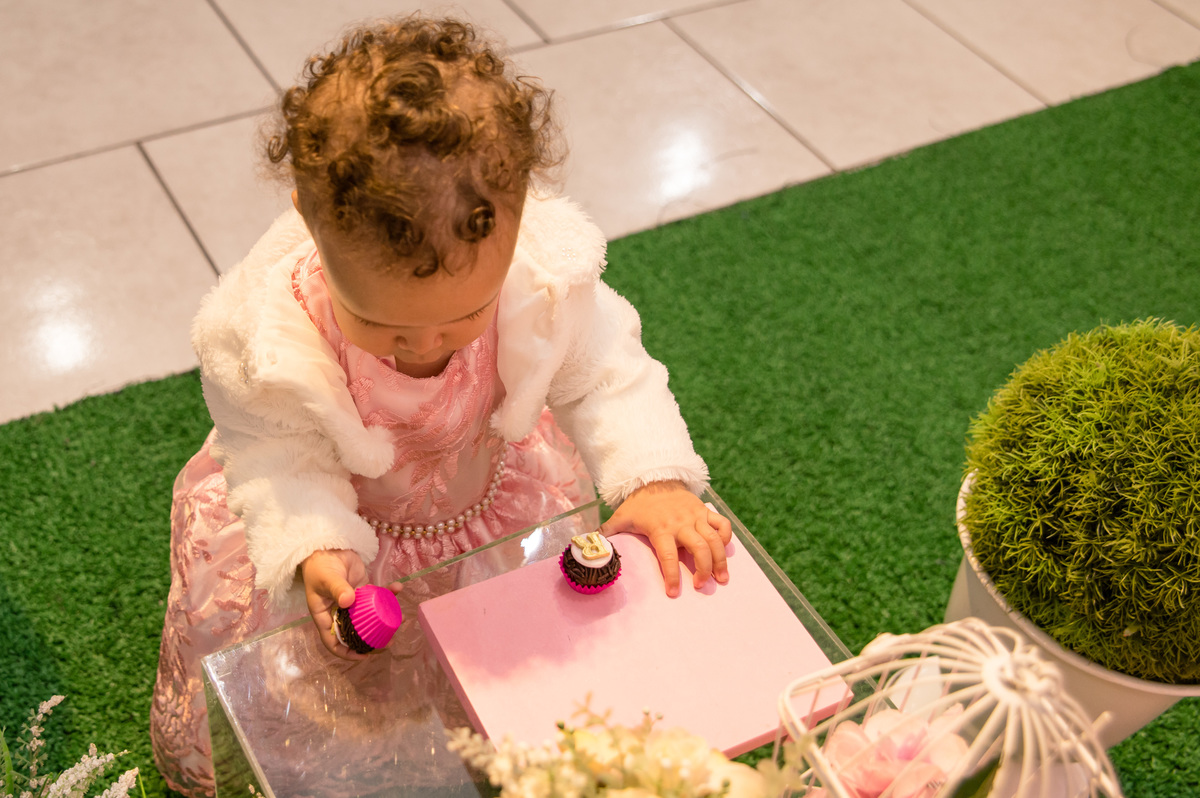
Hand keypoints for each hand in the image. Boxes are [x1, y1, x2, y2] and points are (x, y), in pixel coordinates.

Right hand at [299, 548, 398, 659]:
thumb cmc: (320, 566)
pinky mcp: (363, 589)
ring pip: (368, 617)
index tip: (364, 656)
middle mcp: (339, 613)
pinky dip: (388, 594)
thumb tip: (348, 602)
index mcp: (325, 617)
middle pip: (355, 633)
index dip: (347, 652)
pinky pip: (376, 596)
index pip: (333, 642)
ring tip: (399, 621)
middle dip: (371, 640)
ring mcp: (353, 602)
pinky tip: (398, 588)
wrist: (327, 544)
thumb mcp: (326, 579)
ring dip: (383, 620)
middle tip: (388, 643)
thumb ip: (337, 589)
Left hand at [601, 481, 732, 596]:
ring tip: (721, 577)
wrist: (656, 477)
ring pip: (715, 540)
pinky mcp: (705, 511)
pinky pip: (722, 524)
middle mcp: (681, 523)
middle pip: (700, 549)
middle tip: (702, 585)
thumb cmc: (639, 503)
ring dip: (720, 560)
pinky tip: (724, 551)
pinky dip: (726, 538)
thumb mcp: (621, 516)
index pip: (668, 556)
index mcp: (660, 529)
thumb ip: (607, 533)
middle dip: (704, 570)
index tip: (674, 594)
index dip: (671, 576)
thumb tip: (588, 547)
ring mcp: (696, 516)